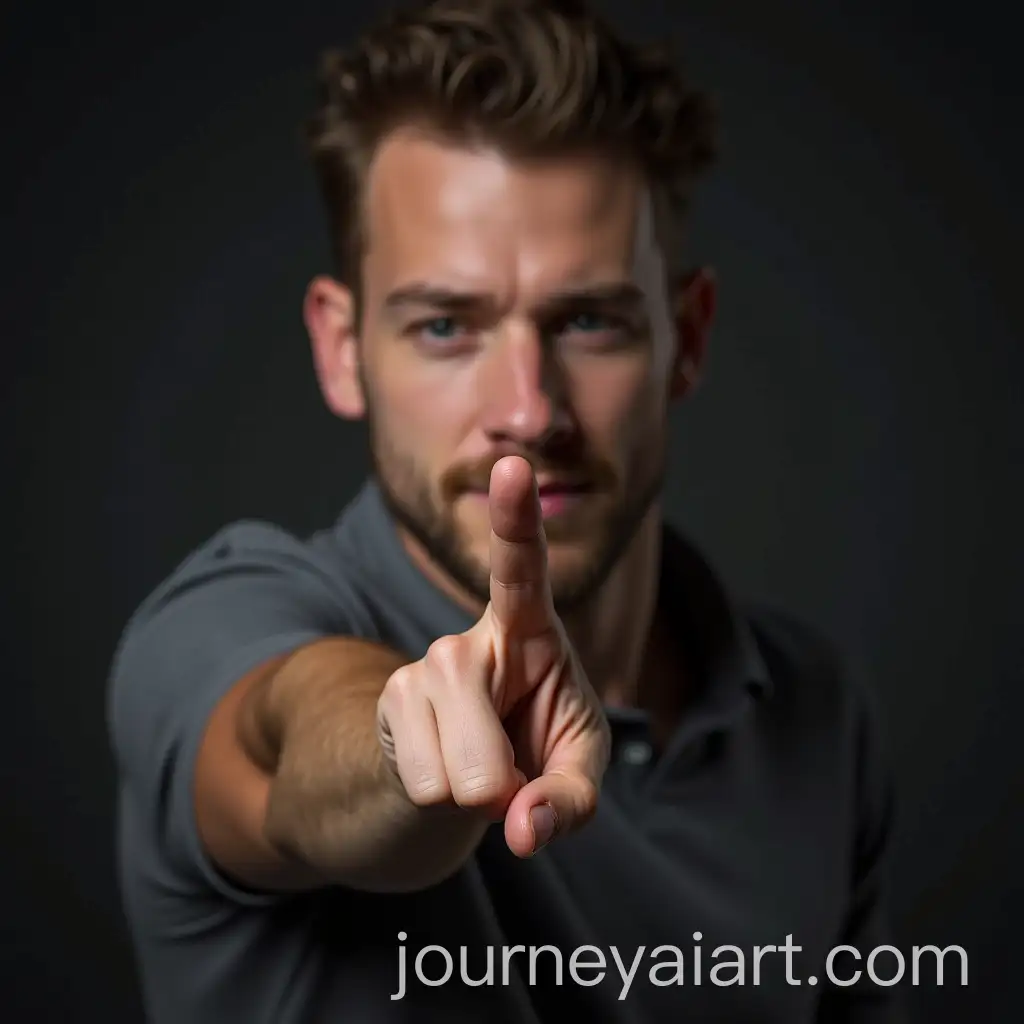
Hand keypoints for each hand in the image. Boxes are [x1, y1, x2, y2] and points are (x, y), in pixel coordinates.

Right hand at [376, 455, 610, 855]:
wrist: (463, 774)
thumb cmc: (536, 748)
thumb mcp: (575, 769)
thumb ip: (568, 799)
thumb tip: (524, 830)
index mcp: (527, 627)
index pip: (521, 566)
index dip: (514, 518)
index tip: (511, 465)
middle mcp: (467, 640)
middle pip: (480, 732)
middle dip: (500, 783)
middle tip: (511, 775)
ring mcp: (420, 670)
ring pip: (452, 771)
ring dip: (474, 797)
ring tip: (477, 770)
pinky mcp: (388, 705)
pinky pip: (421, 784)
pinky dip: (444, 807)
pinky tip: (443, 777)